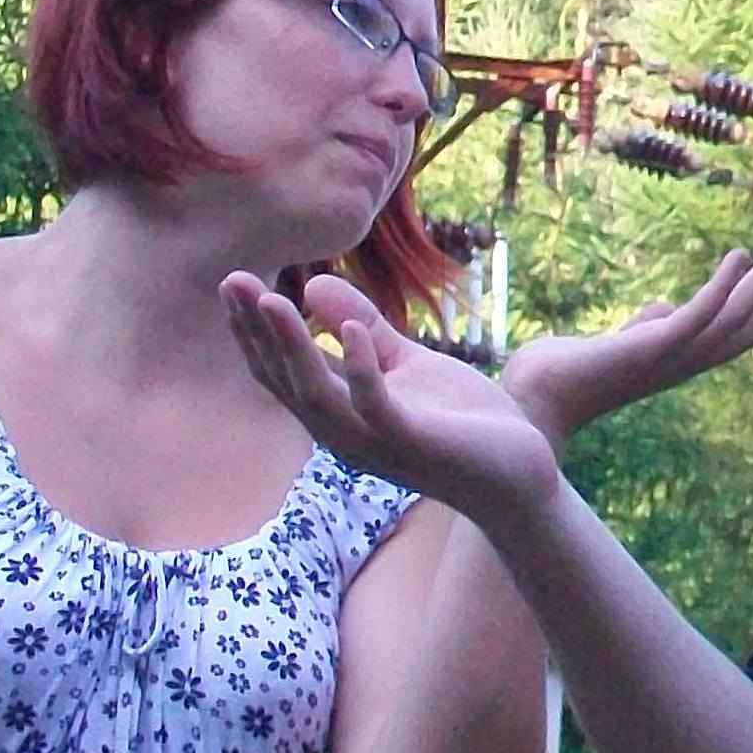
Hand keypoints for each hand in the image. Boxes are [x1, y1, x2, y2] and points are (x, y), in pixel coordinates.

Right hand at [225, 273, 563, 524]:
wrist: (520, 472)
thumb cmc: (463, 422)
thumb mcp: (406, 364)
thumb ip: (364, 330)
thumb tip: (313, 285)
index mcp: (340, 412)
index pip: (280, 371)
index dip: (254, 330)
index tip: (234, 282)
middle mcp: (345, 433)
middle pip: (284, 382)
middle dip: (257, 332)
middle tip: (232, 281)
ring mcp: (376, 442)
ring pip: (317, 396)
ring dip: (292, 348)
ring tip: (272, 299)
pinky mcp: (413, 443)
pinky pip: (375, 407)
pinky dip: (361, 369)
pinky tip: (355, 329)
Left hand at [498, 235, 752, 448]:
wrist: (533, 399)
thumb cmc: (567, 374)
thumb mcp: (619, 342)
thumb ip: (647, 327)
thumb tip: (666, 308)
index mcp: (683, 360)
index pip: (742, 330)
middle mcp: (688, 362)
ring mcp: (673, 356)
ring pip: (739, 317)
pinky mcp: (653, 346)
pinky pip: (702, 314)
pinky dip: (724, 285)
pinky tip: (737, 253)